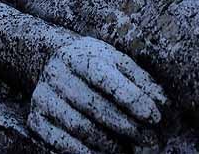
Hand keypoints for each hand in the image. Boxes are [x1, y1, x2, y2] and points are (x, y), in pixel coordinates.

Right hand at [28, 37, 166, 152]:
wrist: (52, 62)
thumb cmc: (96, 65)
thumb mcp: (118, 63)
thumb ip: (141, 81)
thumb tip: (163, 105)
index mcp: (81, 55)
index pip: (105, 77)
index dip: (131, 98)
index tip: (154, 116)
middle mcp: (58, 73)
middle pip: (93, 105)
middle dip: (126, 127)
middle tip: (150, 142)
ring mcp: (44, 97)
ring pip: (78, 127)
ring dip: (108, 145)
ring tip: (129, 152)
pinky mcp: (36, 119)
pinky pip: (60, 143)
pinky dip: (85, 153)